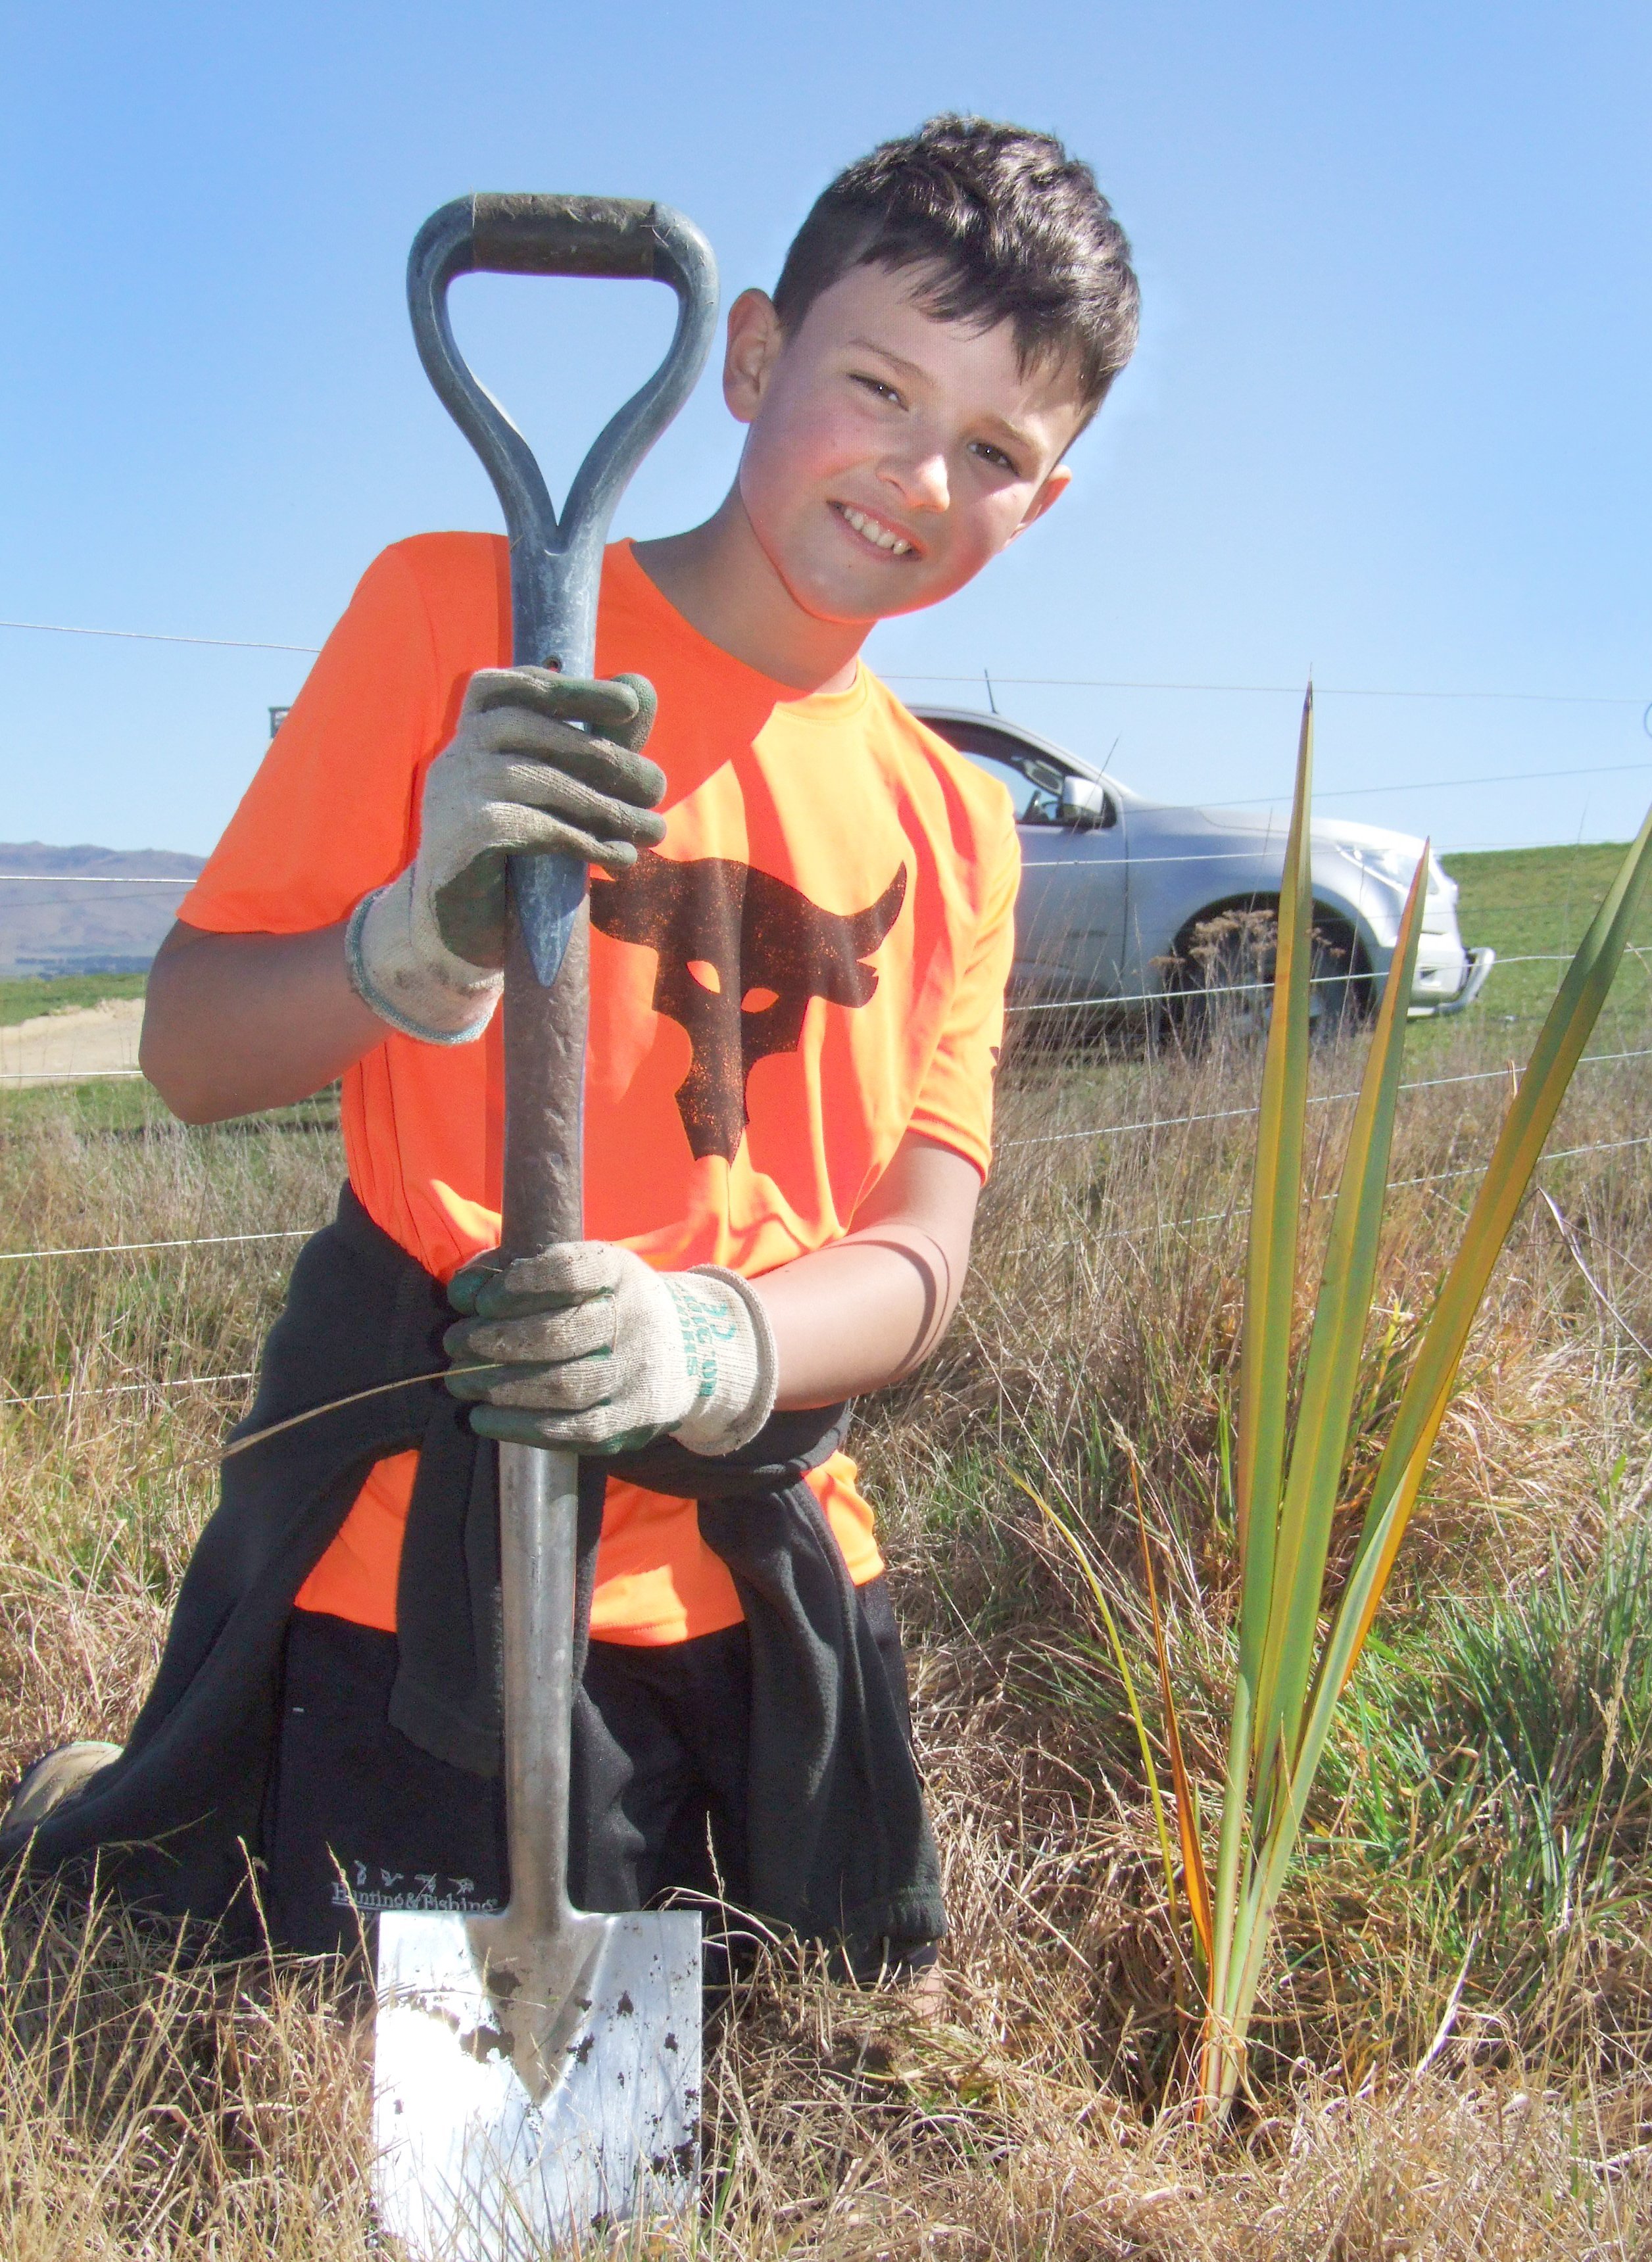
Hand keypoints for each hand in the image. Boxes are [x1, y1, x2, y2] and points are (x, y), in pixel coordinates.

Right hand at [346, 668, 665, 1042]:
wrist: (453, 934)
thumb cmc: (513, 859)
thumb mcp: (553, 798)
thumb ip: (593, 745)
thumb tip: (642, 688)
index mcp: (472, 737)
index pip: (509, 687)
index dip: (571, 688)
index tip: (629, 703)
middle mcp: (455, 758)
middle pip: (534, 731)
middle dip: (606, 756)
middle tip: (659, 786)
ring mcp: (451, 796)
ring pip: (539, 781)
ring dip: (608, 807)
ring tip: (653, 830)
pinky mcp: (460, 840)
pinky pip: (531, 827)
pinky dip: (584, 841)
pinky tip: (619, 858)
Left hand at [444, 1241, 778, 1457]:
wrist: (686, 1354)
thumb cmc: (607, 1306)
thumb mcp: (581, 1272)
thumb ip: (518, 1272)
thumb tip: (462, 1291)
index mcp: (619, 1272)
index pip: (569, 1271)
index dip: (518, 1284)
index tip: (482, 1298)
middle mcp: (636, 1321)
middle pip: (559, 1333)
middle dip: (494, 1340)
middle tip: (455, 1343)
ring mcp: (637, 1375)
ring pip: (563, 1386)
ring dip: (499, 1386)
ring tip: (461, 1380)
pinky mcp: (630, 1421)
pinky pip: (571, 1430)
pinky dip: (519, 1426)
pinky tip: (484, 1417)